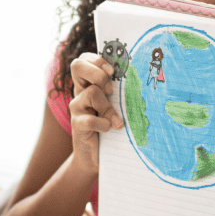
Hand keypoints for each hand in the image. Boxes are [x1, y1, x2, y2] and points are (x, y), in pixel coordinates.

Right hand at [68, 52, 123, 175]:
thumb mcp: (115, 105)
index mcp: (88, 83)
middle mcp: (80, 91)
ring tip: (116, 119)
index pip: (85, 59)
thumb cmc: (109, 126)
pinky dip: (103, 124)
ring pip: (91, 92)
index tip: (113, 71)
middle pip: (77, 65)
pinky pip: (90, 119)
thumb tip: (137, 79)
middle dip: (98, 73)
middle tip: (110, 89)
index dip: (97, 59)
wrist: (94, 156)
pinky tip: (109, 129)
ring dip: (108, 106)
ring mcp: (77, 107)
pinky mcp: (77, 124)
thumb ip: (119, 92)